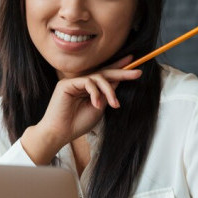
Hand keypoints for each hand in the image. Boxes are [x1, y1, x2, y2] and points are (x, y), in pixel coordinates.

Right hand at [21, 55, 141, 164]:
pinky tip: (96, 104)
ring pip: (98, 77)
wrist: (61, 133)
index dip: (118, 70)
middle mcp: (81, 83)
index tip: (133, 65)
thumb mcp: (99, 108)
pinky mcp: (66, 84)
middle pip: (103, 73)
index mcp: (88, 90)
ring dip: (109, 90)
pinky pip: (87, 82)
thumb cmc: (78, 124)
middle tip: (136, 73)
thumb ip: (106, 94)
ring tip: (114, 104)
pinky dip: (95, 92)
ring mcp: (73, 82)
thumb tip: (117, 81)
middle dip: (121, 72)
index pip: (104, 77)